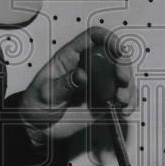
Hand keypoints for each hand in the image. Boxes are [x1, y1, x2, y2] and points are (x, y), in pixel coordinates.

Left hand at [18, 26, 135, 146]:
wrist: (37, 127)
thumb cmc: (36, 104)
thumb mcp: (45, 92)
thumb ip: (64, 83)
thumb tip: (81, 75)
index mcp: (71, 58)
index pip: (93, 38)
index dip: (108, 39)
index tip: (118, 49)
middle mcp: (88, 68)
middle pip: (114, 56)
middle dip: (123, 65)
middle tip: (122, 79)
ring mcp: (97, 84)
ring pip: (121, 77)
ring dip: (128, 87)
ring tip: (121, 100)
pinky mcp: (103, 101)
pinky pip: (122, 97)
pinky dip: (128, 102)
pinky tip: (124, 109)